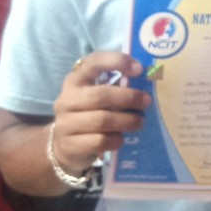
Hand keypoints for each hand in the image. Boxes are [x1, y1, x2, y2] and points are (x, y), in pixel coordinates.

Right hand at [49, 52, 148, 175]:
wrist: (63, 148)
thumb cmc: (87, 116)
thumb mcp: (95, 99)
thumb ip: (113, 89)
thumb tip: (144, 86)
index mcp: (75, 82)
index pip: (93, 63)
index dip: (117, 62)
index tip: (138, 69)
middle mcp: (66, 100)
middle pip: (101, 95)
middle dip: (129, 97)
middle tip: (146, 102)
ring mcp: (65, 124)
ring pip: (102, 120)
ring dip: (127, 120)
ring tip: (139, 122)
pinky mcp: (70, 145)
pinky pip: (99, 141)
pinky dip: (115, 139)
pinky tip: (121, 138)